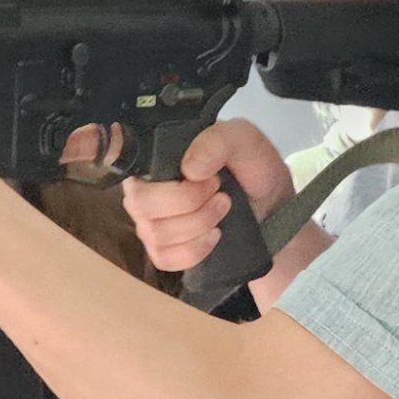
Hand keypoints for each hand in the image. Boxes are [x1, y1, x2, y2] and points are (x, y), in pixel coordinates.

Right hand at [122, 120, 290, 276]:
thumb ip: (217, 141)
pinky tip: (213, 236)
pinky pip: (164, 258)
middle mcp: (144, 190)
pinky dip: (194, 250)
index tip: (196, 178)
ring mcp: (150, 222)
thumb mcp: (243, 140)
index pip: (129, 169)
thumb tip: (189, 169)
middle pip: (143, 205)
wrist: (270, 204)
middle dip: (190, 202)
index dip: (163, 179)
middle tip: (220, 193)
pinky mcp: (163, 251)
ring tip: (222, 209)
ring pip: (156, 234)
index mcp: (154, 157)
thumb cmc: (250, 167)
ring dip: (198, 224)